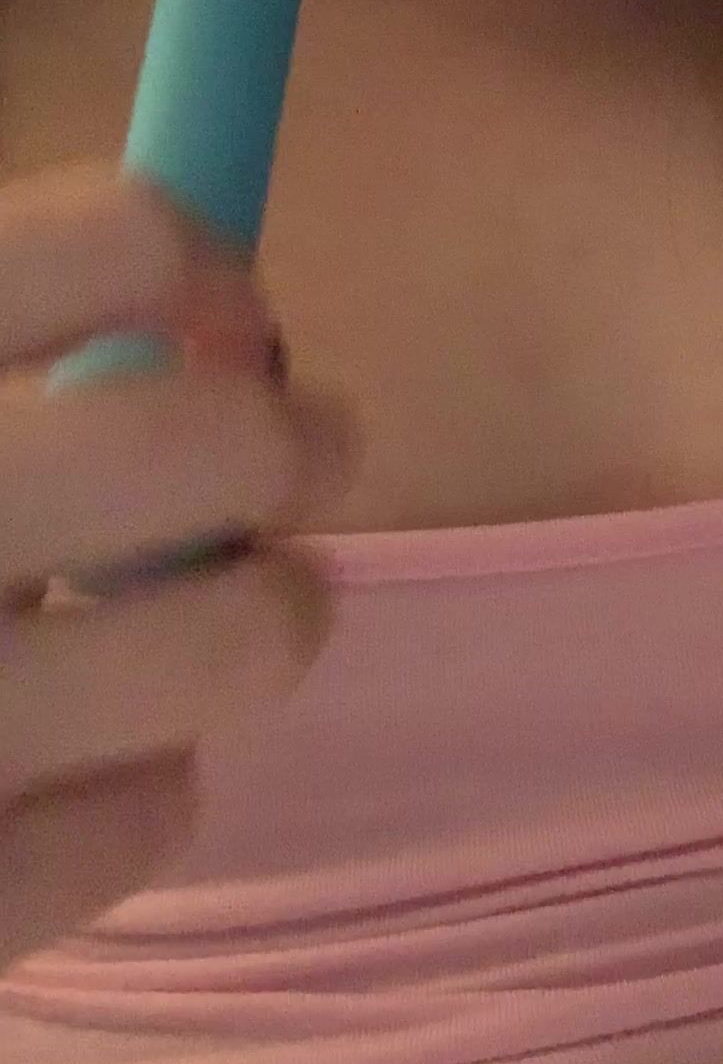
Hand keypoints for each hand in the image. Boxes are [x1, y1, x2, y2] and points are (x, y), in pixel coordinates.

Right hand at [0, 160, 360, 971]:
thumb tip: (185, 310)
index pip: (122, 241)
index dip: (201, 265)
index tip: (216, 313)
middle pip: (213, 444)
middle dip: (289, 443)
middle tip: (298, 456)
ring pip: (232, 643)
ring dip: (263, 614)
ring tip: (238, 610)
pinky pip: (140, 822)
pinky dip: (143, 782)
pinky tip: (82, 759)